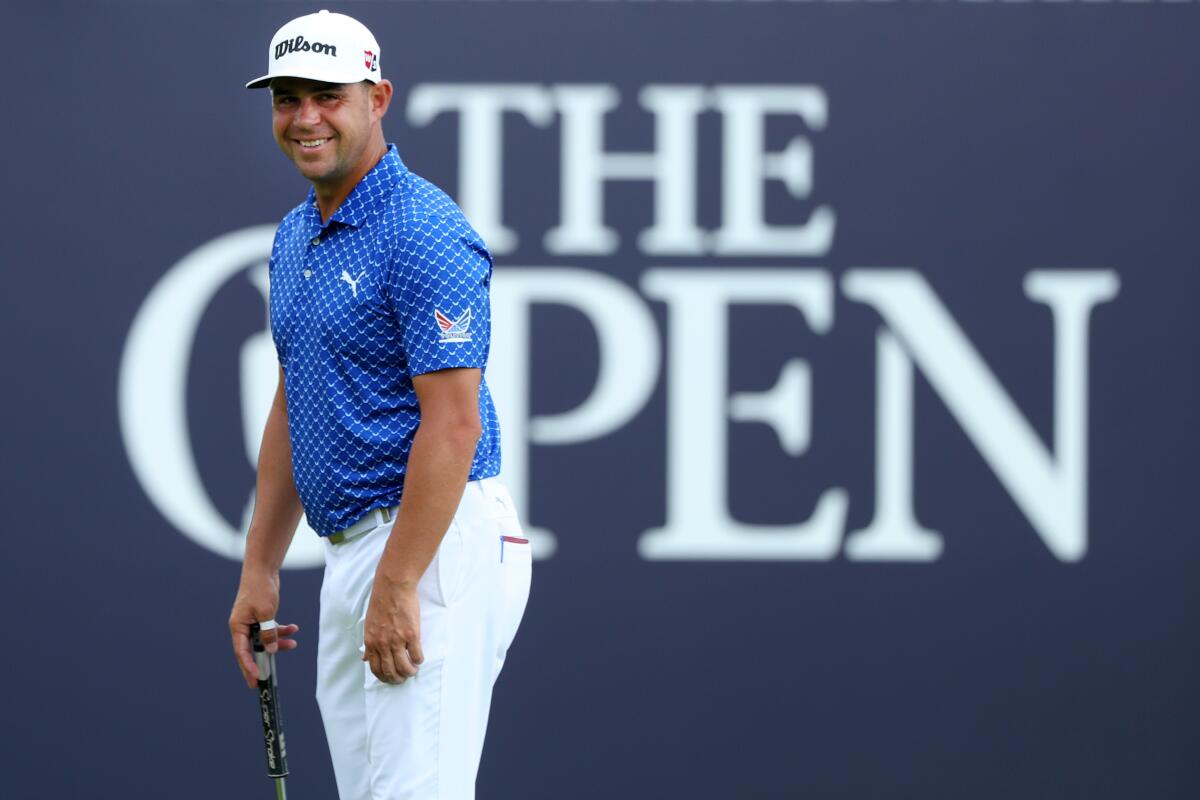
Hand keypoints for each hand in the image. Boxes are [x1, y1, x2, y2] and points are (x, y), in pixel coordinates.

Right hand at [229, 574, 299, 688]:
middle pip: (251, 650)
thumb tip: (271, 651)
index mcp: (237, 626)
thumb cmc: (260, 589)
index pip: (242, 652)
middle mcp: (242, 627)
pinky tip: (293, 629)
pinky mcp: (261, 617)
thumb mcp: (266, 612)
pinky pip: (270, 629)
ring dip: (278, 643)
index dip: (249, 666)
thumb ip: (268, 633)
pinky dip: (281, 630)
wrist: (263, 570)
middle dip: (260, 663)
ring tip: (293, 643)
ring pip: (264, 640)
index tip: (256, 678)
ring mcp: (252, 622)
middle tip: (265, 679)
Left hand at [362, 572, 423, 683]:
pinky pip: (416, 655)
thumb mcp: (369, 624)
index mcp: (371, 642)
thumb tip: (365, 659)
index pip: (376, 669)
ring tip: (414, 670)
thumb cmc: (381, 602)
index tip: (391, 679)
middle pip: (390, 671)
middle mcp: (383, 644)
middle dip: (398, 679)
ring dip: (410, 672)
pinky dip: (419, 660)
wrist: (393, 587)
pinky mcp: (411, 635)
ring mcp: (397, 640)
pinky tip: (419, 658)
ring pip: (404, 666)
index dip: (384, 678)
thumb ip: (369, 643)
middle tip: (403, 678)